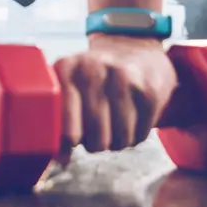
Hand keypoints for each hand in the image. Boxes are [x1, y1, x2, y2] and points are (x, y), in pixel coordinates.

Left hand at [53, 35, 176, 163]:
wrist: (133, 47)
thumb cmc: (93, 76)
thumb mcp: (69, 85)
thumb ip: (58, 120)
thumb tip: (61, 159)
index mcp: (67, 69)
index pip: (65, 124)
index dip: (68, 142)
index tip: (72, 142)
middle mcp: (93, 70)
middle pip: (95, 139)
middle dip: (96, 143)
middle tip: (96, 131)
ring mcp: (123, 78)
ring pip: (119, 140)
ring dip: (117, 141)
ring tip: (113, 123)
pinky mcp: (148, 90)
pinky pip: (139, 136)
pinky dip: (134, 136)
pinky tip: (130, 118)